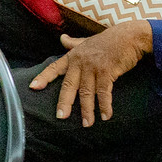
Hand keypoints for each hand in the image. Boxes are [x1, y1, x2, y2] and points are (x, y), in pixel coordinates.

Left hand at [29, 21, 153, 125]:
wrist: (129, 37)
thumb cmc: (108, 40)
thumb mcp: (87, 41)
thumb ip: (73, 43)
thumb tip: (62, 38)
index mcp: (73, 56)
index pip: (54, 67)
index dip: (43, 77)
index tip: (32, 87)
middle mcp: (80, 62)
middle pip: (69, 85)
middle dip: (64, 102)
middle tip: (61, 117)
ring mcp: (93, 67)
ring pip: (86, 92)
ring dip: (87, 110)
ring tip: (87, 124)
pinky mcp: (107, 72)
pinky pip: (103, 92)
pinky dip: (105, 105)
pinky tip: (106, 116)